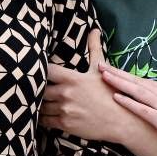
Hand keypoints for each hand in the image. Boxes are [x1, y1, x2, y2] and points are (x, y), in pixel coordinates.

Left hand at [42, 29, 134, 143]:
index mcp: (72, 78)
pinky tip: (42, 116)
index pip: (46, 71)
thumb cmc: (110, 93)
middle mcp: (66, 93)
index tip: (38, 72)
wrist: (121, 121)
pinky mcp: (65, 124)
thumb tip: (94, 30)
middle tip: (35, 89)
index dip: (40, 71)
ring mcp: (65, 110)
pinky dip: (42, 118)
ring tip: (37, 102)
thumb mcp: (101, 70)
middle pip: (40, 89)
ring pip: (41, 106)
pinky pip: (45, 121)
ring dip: (39, 104)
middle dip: (38, 89)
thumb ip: (94, 49)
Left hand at [100, 64, 156, 148]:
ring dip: (118, 83)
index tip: (109, 68)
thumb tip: (155, 100)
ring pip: (136, 91)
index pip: (140, 80)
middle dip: (116, 73)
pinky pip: (143, 110)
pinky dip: (128, 102)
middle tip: (99, 65)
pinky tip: (116, 97)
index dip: (123, 74)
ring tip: (103, 75)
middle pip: (135, 81)